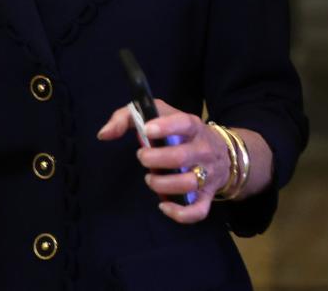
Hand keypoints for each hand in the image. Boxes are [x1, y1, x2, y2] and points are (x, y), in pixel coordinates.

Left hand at [97, 100, 229, 223]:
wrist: (223, 152)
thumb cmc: (180, 132)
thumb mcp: (159, 116)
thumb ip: (127, 118)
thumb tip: (104, 134)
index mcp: (193, 126)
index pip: (184, 123)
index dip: (166, 127)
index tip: (147, 130)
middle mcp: (203, 150)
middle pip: (181, 157)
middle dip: (155, 159)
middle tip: (142, 156)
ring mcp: (207, 174)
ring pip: (188, 184)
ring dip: (163, 184)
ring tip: (151, 178)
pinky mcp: (207, 196)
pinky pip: (198, 211)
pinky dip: (180, 213)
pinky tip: (164, 206)